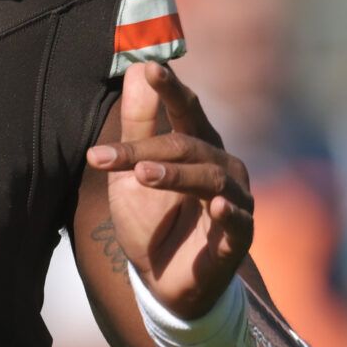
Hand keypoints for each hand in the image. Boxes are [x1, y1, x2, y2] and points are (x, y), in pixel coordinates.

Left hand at [85, 62, 254, 318]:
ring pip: (209, 177)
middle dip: (146, 148)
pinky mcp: (239, 237)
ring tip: (143, 175)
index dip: (170, 89)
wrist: (161, 280)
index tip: (150, 68)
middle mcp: (221, 166)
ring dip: (175, 174)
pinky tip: (214, 205)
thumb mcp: (132, 172)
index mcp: (197, 145)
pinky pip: (238, 219)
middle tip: (106, 157)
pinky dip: (227, 211)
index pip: (186, 109)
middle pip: (187, 145)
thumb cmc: (150, 218)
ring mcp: (234, 200)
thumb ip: (136, 124)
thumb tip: (137, 67)